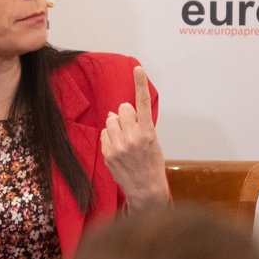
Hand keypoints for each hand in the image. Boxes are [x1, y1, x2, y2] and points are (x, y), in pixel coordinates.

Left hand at [100, 66, 169, 210]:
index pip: (143, 103)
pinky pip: (104, 133)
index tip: (137, 69)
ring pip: (110, 120)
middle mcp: (132, 137)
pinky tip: (118, 147)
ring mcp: (119, 146)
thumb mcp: (153, 142)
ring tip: (124, 139)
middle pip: (122, 109)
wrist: (146, 189)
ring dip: (116, 125)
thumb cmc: (151, 164)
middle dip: (125, 114)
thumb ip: (138, 124)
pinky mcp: (108, 153)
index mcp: (147, 132)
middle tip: (131, 127)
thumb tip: (118, 111)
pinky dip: (110, 137)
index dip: (140, 84)